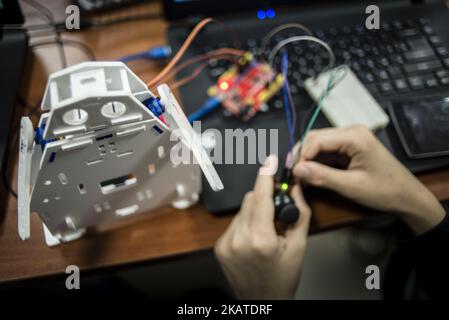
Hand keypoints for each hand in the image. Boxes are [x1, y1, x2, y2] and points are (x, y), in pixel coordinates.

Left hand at [214, 155, 311, 299]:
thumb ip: (300, 213)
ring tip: (267, 231)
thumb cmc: (283, 278)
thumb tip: (296, 188)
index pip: (261, 197)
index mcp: (260, 239)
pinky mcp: (219, 246)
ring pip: (242, 210)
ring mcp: (225, 243)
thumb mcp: (299, 246)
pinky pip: (234, 222)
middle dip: (264, 197)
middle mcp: (238, 239)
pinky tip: (255, 237)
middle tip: (278, 209)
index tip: (270, 160)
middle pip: (250, 200)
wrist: (263, 301)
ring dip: (255, 211)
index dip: (266, 175)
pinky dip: (246, 222)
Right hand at [294, 125, 444, 233]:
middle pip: (314, 138)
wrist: (407, 196)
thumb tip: (298, 170)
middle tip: (293, 175)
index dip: (300, 156)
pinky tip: (311, 175)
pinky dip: (316, 163)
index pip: (316, 140)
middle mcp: (352, 132)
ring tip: (300, 177)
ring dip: (307, 160)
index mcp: (355, 137)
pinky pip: (326, 151)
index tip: (292, 173)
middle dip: (301, 156)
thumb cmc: (387, 190)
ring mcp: (350, 139)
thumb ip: (323, 177)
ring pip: (318, 144)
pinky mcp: (348, 148)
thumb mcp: (352, 186)